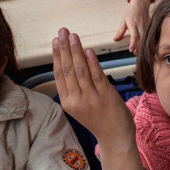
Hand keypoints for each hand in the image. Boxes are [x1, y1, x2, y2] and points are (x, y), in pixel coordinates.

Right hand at [52, 28, 135, 145]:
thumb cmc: (98, 119)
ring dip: (76, 51)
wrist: (115, 138)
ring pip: (80, 70)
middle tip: (62, 31)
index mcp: (67, 102)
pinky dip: (92, 62)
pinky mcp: (105, 97)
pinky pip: (97, 76)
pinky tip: (88, 50)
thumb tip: (70, 62)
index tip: (55, 40)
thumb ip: (74, 88)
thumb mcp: (80, 106)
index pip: (59, 74)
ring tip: (73, 36)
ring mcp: (91, 99)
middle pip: (67, 69)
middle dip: (64, 48)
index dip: (56, 55)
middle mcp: (76, 101)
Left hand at [113, 0, 151, 54]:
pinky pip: (149, 35)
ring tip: (138, 52)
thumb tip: (115, 39)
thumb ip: (120, 31)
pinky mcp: (150, 26)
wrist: (141, 4)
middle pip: (141, 39)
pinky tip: (144, 47)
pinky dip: (147, 41)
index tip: (131, 49)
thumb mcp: (123, 20)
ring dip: (142, 45)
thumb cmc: (131, 12)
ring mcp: (146, 26)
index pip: (134, 35)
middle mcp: (141, 26)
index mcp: (133, 24)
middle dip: (138, 47)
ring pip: (145, 38)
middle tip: (135, 53)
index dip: (133, 43)